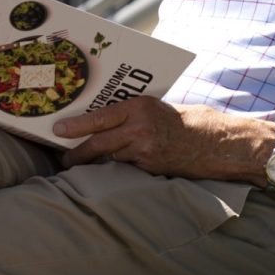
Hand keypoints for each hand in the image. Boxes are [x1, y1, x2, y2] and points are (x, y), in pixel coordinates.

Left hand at [54, 98, 257, 178]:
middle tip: (63, 157)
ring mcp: (145, 149)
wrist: (216, 141)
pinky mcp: (152, 167)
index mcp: (140, 106)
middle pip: (98, 143)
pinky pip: (127, 166)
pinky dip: (119, 166)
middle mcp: (140, 127)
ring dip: (96, 161)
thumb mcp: (156, 108)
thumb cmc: (185, 120)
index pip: (100, 117)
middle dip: (77, 152)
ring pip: (110, 157)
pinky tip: (114, 168)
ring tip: (81, 164)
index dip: (76, 126)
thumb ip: (131, 113)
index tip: (58, 130)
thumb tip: (102, 120)